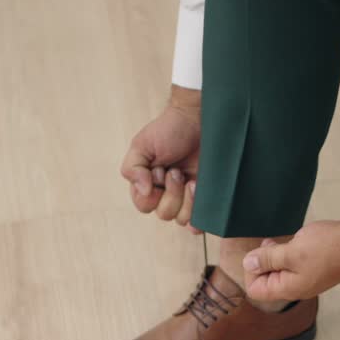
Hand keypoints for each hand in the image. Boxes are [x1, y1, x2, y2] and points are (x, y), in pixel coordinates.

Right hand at [120, 85, 201, 228]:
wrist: (199, 118)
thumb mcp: (142, 145)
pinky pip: (202, 220)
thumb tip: (143, 191)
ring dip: (187, 199)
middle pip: (165, 214)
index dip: (151, 194)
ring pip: (182, 219)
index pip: (144, 206)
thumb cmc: (170, 129)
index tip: (159, 171)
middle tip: (177, 171)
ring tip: (192, 179)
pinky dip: (201, 214)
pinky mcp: (207, 197)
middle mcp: (168, 193)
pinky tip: (200, 194)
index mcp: (149, 184)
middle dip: (172, 193)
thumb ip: (133, 169)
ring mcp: (188, 197)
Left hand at [241, 213, 339, 300]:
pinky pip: (294, 264)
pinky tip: (298, 240)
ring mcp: (308, 278)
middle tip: (272, 243)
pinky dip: (290, 252)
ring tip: (285, 240)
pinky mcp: (316, 268)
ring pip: (281, 270)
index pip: (256, 290)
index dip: (251, 272)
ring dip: (277, 255)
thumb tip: (247, 264)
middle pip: (267, 280)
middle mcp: (297, 287)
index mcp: (289, 288)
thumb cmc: (328, 247)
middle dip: (264, 261)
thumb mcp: (292, 251)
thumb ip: (268, 259)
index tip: (260, 253)